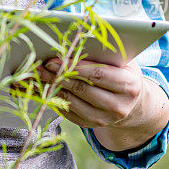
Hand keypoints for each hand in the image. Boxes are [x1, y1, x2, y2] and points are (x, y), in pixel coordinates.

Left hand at [23, 57, 168, 151]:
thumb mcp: (121, 61)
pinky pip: (67, 112)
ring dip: (50, 89)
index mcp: (129, 86)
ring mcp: (104, 119)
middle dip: (57, 77)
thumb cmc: (122, 72)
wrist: (132, 102)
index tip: (53, 60)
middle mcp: (118, 106)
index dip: (73, 67)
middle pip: (81, 90)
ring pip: (71, 102)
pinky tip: (40, 89)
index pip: (97, 75)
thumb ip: (102, 54)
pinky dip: (52, 100)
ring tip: (35, 76)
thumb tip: (69, 42)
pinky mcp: (91, 125)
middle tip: (38, 66)